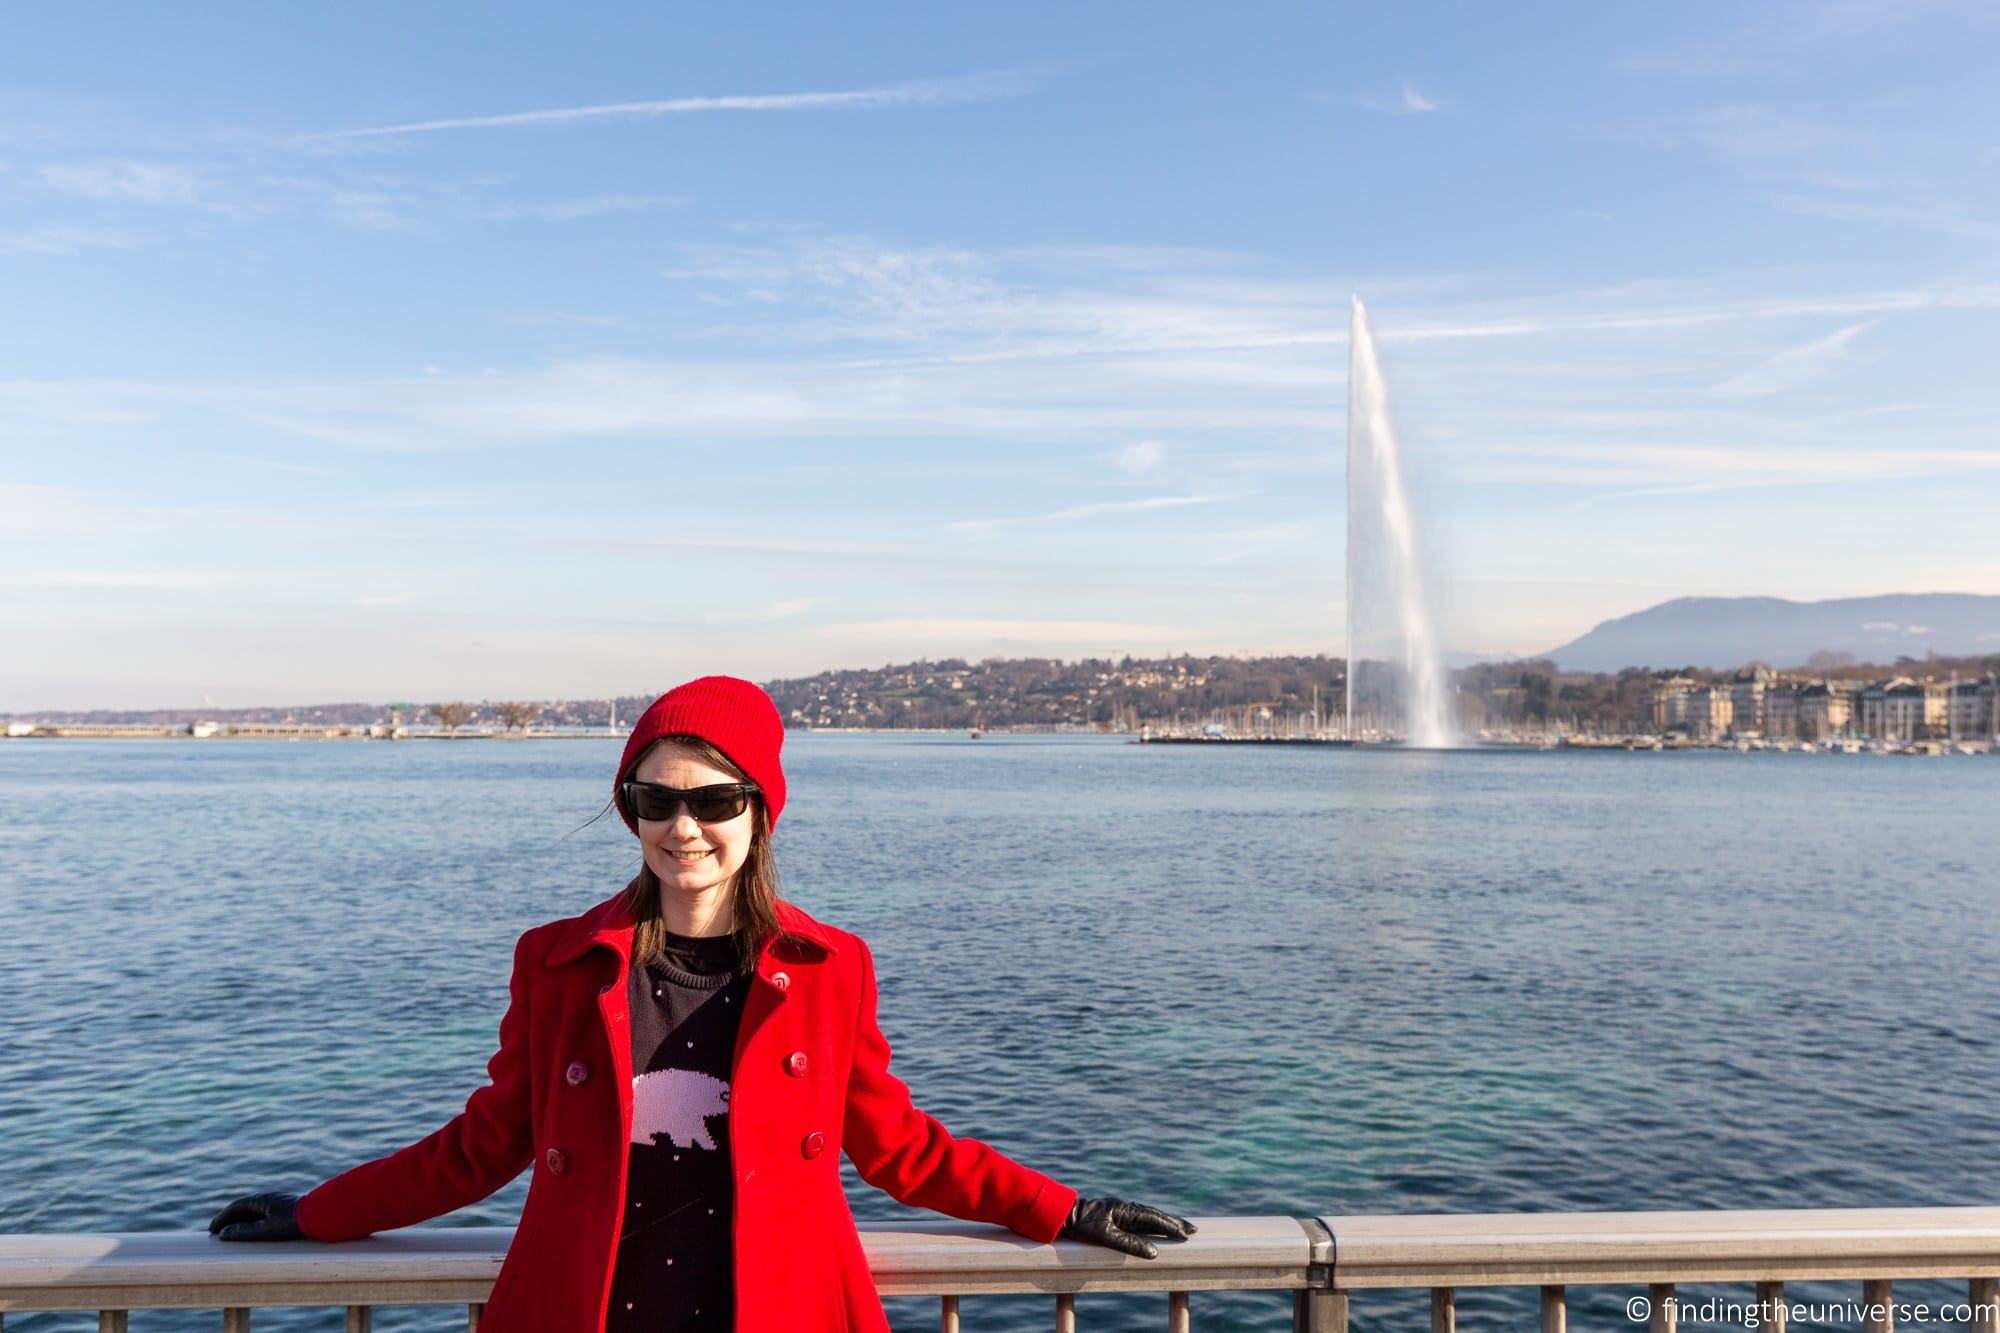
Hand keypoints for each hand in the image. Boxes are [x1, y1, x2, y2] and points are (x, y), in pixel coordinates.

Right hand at [208, 1191, 304, 1241]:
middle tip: (216, 1233)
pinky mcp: (284, 1209)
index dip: (222, 1218)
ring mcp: (276, 1203)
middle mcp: (267, 1198)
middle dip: (228, 1219)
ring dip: (239, 1221)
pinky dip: (251, 1221)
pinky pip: (262, 1214)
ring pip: (252, 1211)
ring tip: (230, 1234)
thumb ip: (244, 1231)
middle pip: (242, 1208)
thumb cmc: (292, 1223)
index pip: (235, 1207)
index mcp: (261, 1200)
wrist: (319, 1215)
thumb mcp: (265, 1230)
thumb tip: (224, 1234)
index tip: (212, 1230)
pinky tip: (250, 1231)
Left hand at [1059, 1196, 1196, 1258]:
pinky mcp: (1116, 1213)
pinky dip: (1154, 1221)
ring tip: (1180, 1227)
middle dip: (1174, 1222)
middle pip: (1155, 1215)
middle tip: (1193, 1229)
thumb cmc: (1082, 1227)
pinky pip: (1141, 1217)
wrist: (1063, 1215)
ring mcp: (1121, 1209)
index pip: (1154, 1219)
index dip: (1171, 1227)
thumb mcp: (1106, 1238)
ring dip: (1165, 1221)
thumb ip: (1130, 1245)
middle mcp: (1126, 1207)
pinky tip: (1156, 1225)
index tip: (1187, 1234)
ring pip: (1149, 1215)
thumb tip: (1154, 1252)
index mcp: (1125, 1210)